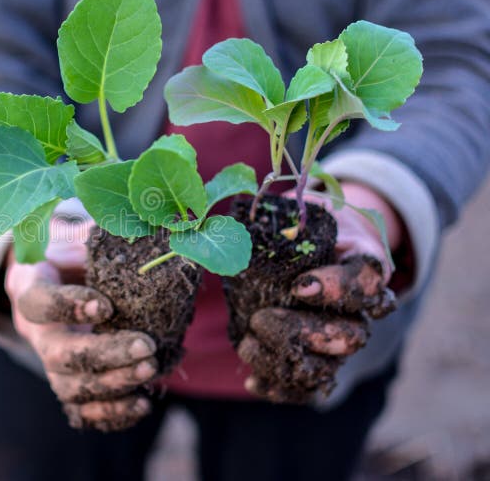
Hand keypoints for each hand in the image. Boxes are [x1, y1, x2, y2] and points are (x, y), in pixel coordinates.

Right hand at [5, 218, 157, 430]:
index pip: (39, 303)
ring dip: (112, 384)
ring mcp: (51, 363)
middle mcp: (35, 332)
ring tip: (150, 370)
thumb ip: (92, 237)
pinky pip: (82, 411)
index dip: (68, 307)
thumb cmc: (70, 253)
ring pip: (70, 387)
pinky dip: (110, 414)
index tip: (107, 304)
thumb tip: (128, 240)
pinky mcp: (69, 383)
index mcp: (30, 288)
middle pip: (59, 355)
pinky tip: (142, 403)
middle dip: (104, 353)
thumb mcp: (75, 235)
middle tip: (145, 345)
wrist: (58, 280)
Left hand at [238, 183, 399, 402]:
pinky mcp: (319, 359)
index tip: (298, 286)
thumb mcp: (298, 212)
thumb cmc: (304, 226)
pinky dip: (281, 388)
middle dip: (300, 333)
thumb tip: (234, 227)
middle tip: (260, 318)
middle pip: (349, 336)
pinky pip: (309, 388)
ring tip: (248, 344)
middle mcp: (361, 310)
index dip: (335, 289)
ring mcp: (340, 340)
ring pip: (328, 367)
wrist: (314, 247)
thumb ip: (280, 218)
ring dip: (284, 362)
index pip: (365, 281)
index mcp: (363, 264)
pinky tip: (253, 381)